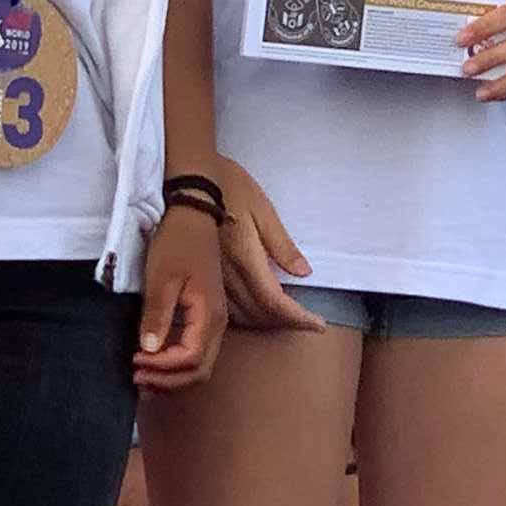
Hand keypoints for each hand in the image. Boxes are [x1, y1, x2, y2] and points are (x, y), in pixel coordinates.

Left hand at [134, 209, 224, 394]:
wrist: (193, 216)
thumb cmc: (177, 243)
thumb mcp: (162, 278)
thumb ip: (157, 315)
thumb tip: (149, 350)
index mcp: (209, 315)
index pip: (190, 359)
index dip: (162, 368)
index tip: (135, 361)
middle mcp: (218, 323)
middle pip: (200, 370)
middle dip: (169, 381)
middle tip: (137, 378)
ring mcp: (213, 320)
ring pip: (199, 364)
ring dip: (172, 376)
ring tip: (143, 376)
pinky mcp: (205, 316)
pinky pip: (194, 350)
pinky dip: (174, 363)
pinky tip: (154, 360)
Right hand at [214, 155, 325, 331]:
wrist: (188, 179)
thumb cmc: (228, 186)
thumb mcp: (262, 208)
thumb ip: (282, 245)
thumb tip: (304, 272)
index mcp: (246, 256)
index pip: (275, 302)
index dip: (297, 318)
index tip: (317, 325)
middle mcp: (227, 273)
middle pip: (259, 314)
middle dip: (285, 323)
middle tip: (306, 321)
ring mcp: (211, 277)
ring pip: (241, 316)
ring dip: (265, 323)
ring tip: (285, 318)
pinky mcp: (201, 275)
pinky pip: (225, 307)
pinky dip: (245, 316)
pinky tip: (255, 310)